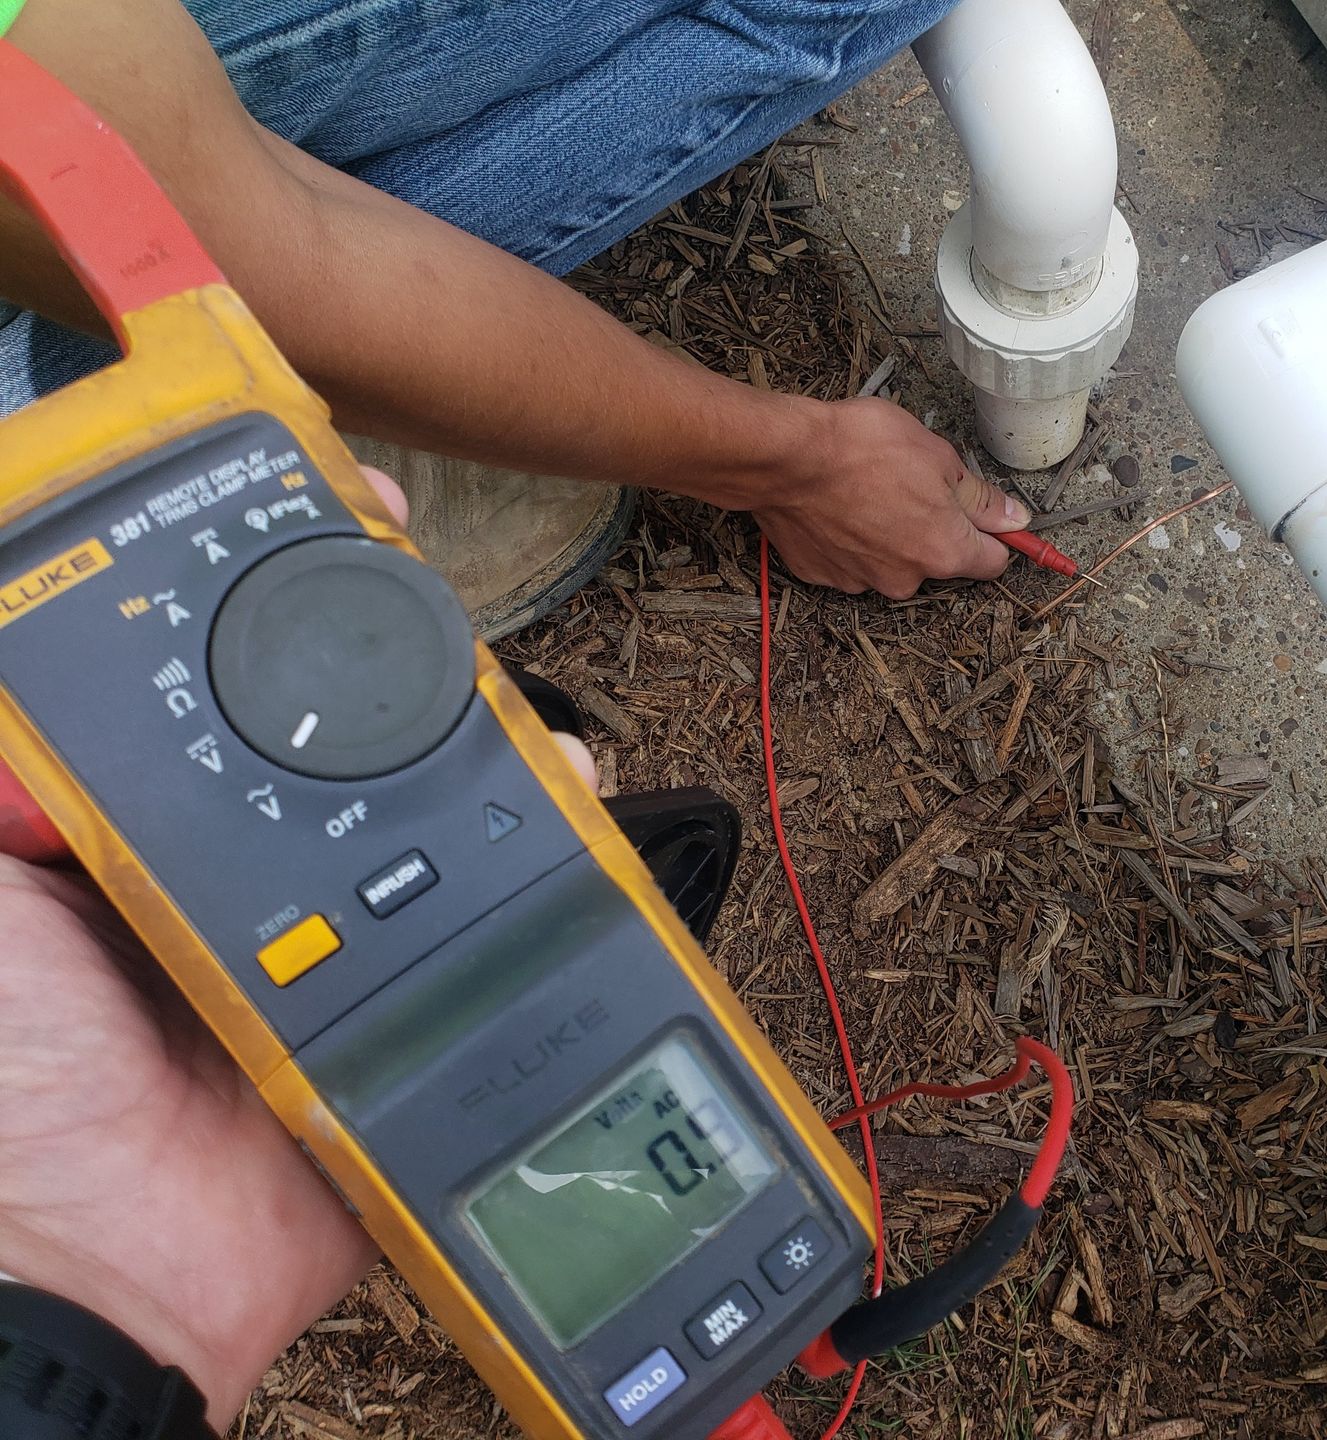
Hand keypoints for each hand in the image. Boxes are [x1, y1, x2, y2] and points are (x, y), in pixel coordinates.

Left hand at [0, 470, 595, 1426]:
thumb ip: (7, 769)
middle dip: (388, 640)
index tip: (308, 504)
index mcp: (134, 828)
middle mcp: (245, 865)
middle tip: (417, 582)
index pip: (215, 677)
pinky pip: (495, 910)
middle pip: (338, 725)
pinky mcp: (420, 996)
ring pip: (431, 802)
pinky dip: (543, 847)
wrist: (96, 1261)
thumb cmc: (9, 1077)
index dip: (259, 583)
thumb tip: (36, 628)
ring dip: (479, 732)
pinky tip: (562, 791)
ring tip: (497, 689)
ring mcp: (342, 932)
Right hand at [754, 398, 1031, 598]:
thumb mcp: (938, 457)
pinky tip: (838, 506)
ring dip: (888, 534)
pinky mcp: (823, 575)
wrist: (785, 458)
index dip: (994, 535)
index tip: (989, 519)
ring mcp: (860, 581)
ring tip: (867, 491)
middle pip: (938, 560)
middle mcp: (906, 579)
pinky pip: (849, 560)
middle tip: (912, 485)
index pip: (993, 562)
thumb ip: (979, 497)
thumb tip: (1013, 518)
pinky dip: (849, 538)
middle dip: (932, 529)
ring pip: (891, 561)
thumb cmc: (860, 448)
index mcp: (944, 551)